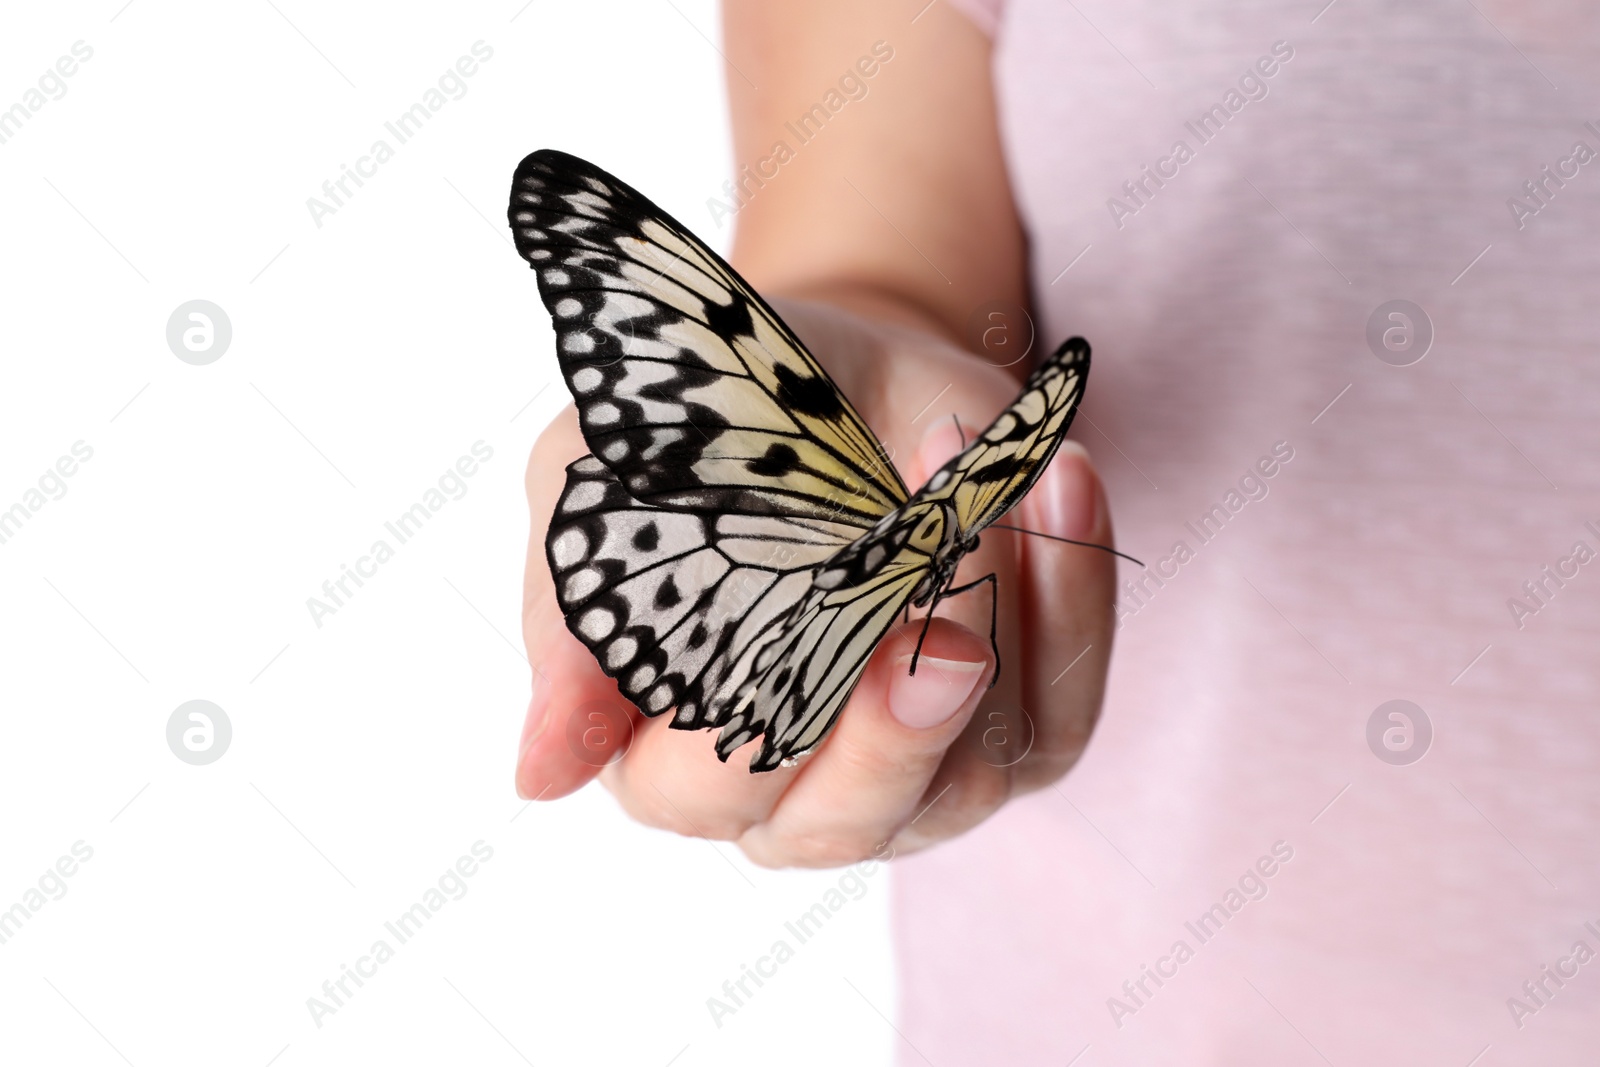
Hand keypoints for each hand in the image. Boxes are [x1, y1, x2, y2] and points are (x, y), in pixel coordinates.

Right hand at [514, 297, 1116, 866]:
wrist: (843, 374)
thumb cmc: (706, 432)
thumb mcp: (604, 486)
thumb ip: (571, 623)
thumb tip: (540, 774)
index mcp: (673, 752)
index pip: (701, 790)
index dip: (742, 722)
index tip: (786, 604)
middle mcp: (800, 789)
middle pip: (845, 819)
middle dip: (887, 710)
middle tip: (910, 582)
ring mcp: (923, 771)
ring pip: (971, 771)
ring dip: (988, 617)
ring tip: (974, 486)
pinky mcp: (1028, 726)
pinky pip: (1065, 704)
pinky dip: (1073, 598)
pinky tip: (1058, 482)